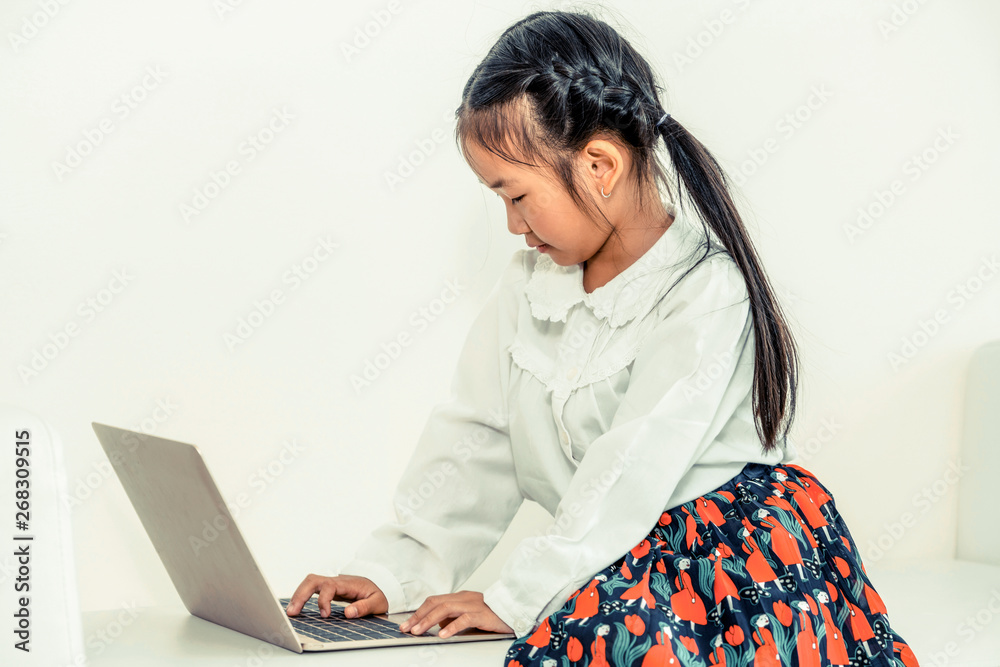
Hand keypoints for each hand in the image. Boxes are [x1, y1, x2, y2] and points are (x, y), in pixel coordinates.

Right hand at [284, 573, 387, 618]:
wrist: (377, 589)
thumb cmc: (377, 596)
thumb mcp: (378, 603)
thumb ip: (365, 607)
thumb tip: (348, 612)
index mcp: (349, 583)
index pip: (330, 586)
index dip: (324, 600)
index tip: (325, 615)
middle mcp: (337, 581)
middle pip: (314, 580)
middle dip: (301, 594)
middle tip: (293, 611)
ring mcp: (332, 584)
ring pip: (310, 582)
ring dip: (298, 595)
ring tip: (291, 611)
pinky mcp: (328, 589)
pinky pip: (312, 588)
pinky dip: (302, 596)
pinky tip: (296, 607)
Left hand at [398, 591, 512, 637]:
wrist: (515, 609)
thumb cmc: (492, 614)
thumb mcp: (468, 614)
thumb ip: (453, 616)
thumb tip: (437, 624)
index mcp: (460, 597)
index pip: (434, 601)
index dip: (419, 612)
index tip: (407, 624)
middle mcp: (464, 598)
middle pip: (436, 603)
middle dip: (419, 616)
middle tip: (407, 628)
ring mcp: (473, 604)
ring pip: (446, 608)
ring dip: (429, 620)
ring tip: (419, 631)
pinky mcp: (482, 614)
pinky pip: (464, 619)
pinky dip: (452, 626)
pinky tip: (443, 634)